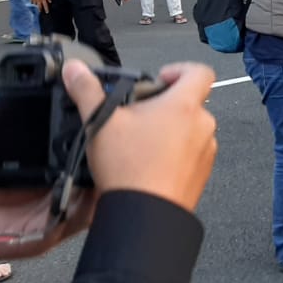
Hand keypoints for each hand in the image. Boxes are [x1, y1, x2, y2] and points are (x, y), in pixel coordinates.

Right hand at [63, 60, 216, 212]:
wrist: (144, 213)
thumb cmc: (128, 167)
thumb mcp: (100, 122)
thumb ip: (88, 90)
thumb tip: (75, 70)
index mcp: (184, 105)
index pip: (200, 71)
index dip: (180, 69)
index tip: (159, 79)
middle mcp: (203, 125)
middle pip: (191, 102)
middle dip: (165, 104)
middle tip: (137, 115)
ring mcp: (207, 150)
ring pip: (191, 128)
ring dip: (170, 129)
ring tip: (140, 142)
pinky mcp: (203, 171)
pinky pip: (192, 152)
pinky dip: (175, 152)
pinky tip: (149, 163)